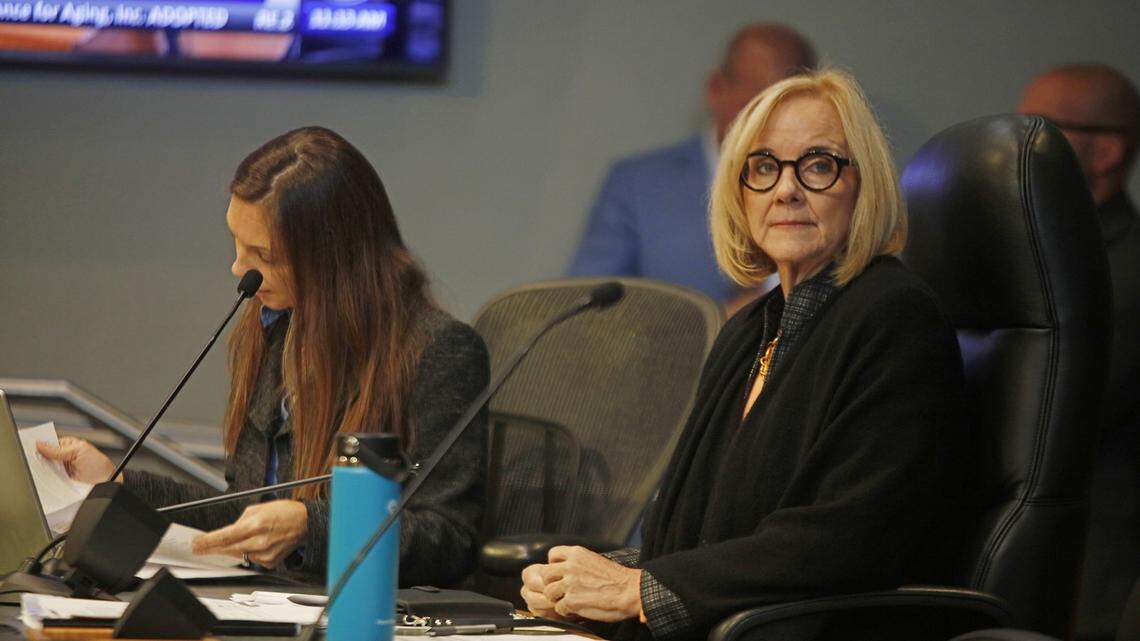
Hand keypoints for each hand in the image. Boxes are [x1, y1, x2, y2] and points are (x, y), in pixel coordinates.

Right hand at [36, 437, 118, 483]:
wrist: (106, 483)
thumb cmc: (99, 465)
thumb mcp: (79, 451)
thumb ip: (59, 450)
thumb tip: (40, 444)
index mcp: (68, 446)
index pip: (50, 443)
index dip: (41, 445)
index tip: (31, 446)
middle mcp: (63, 458)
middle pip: (45, 456)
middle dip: (39, 457)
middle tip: (33, 458)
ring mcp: (60, 470)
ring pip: (45, 468)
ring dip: (41, 469)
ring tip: (38, 468)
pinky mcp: (59, 482)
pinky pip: (49, 479)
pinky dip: (45, 479)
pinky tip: (43, 478)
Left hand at [191, 500, 307, 567]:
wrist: (305, 523)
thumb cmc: (284, 512)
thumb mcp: (258, 509)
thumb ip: (240, 522)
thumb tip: (227, 533)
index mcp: (256, 524)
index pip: (225, 536)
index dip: (208, 542)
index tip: (196, 544)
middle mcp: (260, 541)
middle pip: (228, 549)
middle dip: (212, 548)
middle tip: (200, 548)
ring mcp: (265, 554)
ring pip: (239, 555)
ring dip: (234, 549)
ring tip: (243, 538)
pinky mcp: (270, 562)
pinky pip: (252, 559)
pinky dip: (250, 552)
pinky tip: (258, 544)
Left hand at [524, 546, 642, 622]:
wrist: (631, 591)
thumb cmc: (618, 579)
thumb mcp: (595, 560)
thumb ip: (578, 563)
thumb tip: (565, 570)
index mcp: (577, 554)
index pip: (552, 554)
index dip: (553, 565)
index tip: (560, 572)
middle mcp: (571, 566)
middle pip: (545, 574)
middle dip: (551, 583)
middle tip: (561, 590)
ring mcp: (570, 583)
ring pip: (548, 592)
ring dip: (557, 598)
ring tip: (569, 601)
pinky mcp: (572, 600)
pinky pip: (558, 607)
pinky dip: (566, 611)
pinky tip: (576, 609)